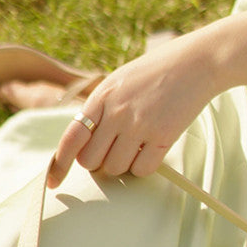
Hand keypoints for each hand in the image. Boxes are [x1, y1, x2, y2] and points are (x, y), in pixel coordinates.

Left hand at [47, 36, 216, 186]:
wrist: (194, 63)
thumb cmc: (155, 73)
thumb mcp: (119, 83)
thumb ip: (101, 109)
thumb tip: (86, 144)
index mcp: (101, 97)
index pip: (71, 138)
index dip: (59, 164)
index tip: (52, 183)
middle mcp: (117, 113)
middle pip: (91, 161)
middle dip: (99, 163)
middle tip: (113, 152)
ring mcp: (139, 126)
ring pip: (116, 168)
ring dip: (123, 165)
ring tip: (136, 146)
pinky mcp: (162, 137)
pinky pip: (142, 170)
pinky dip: (143, 167)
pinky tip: (151, 150)